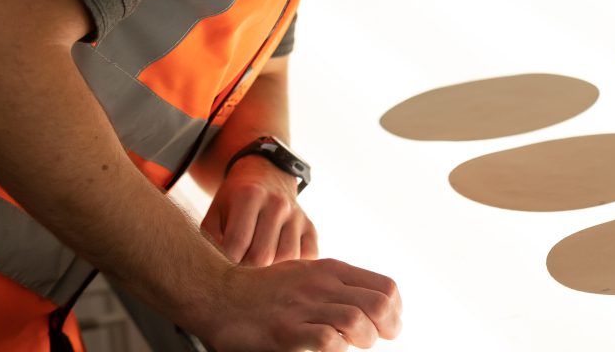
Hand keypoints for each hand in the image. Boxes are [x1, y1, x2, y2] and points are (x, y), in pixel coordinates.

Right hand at [191, 258, 401, 351]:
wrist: (217, 293)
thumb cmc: (265, 290)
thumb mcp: (307, 275)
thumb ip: (337, 286)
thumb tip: (369, 307)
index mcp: (332, 270)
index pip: (386, 287)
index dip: (396, 311)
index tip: (389, 326)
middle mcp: (322, 284)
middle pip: (379, 304)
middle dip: (389, 328)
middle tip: (378, 339)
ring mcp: (303, 307)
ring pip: (356, 321)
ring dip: (364, 339)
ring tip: (354, 345)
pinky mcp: (285, 331)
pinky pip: (325, 341)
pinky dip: (336, 349)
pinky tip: (330, 349)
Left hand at [202, 155, 318, 265]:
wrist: (266, 177)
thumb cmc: (234, 201)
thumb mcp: (215, 213)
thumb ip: (212, 240)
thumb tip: (222, 271)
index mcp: (250, 195)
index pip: (237, 242)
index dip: (225, 262)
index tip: (221, 268)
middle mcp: (278, 203)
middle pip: (263, 255)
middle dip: (246, 272)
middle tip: (237, 275)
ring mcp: (298, 215)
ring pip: (287, 258)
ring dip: (270, 273)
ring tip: (256, 273)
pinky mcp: (310, 227)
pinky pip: (309, 257)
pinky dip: (294, 268)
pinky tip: (278, 267)